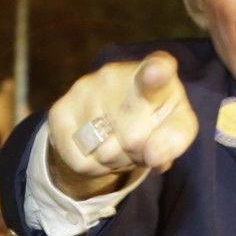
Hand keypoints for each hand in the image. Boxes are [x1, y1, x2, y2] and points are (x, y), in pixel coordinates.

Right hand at [43, 53, 197, 199]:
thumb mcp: (175, 128)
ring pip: (106, 151)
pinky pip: (82, 160)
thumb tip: (154, 157)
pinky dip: (93, 167)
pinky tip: (96, 151)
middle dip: (138, 153)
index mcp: (154, 72)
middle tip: (138, 145)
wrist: (106, 125)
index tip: (157, 72)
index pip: (158, 68)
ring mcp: (84, 90)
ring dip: (116, 160)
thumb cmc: (152, 121)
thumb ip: (174, 140)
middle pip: (134, 137)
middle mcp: (115, 74)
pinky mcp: (60, 111)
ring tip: (118, 145)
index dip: (158, 73)